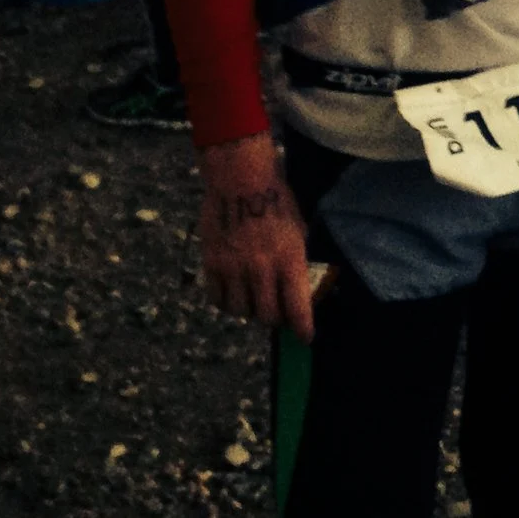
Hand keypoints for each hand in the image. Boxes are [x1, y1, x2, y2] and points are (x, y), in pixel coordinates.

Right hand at [196, 134, 314, 340]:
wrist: (240, 180)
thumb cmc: (277, 201)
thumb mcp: (299, 230)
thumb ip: (297, 261)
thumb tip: (299, 287)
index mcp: (290, 259)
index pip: (297, 306)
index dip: (303, 327)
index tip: (306, 337)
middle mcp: (263, 269)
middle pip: (268, 315)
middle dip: (276, 319)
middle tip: (277, 314)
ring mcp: (235, 268)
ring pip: (241, 311)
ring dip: (250, 311)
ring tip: (253, 301)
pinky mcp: (212, 264)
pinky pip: (217, 298)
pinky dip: (226, 302)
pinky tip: (232, 295)